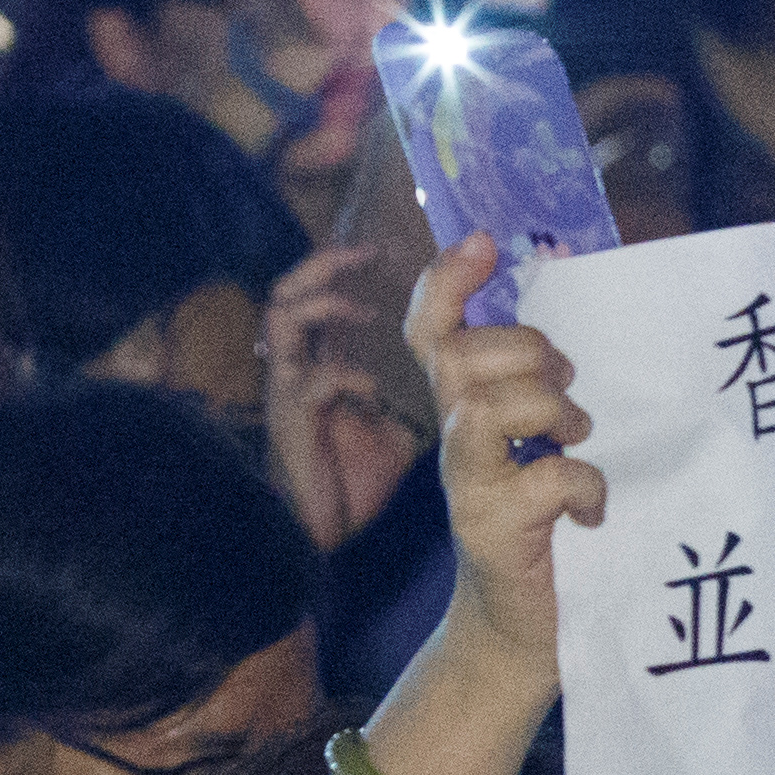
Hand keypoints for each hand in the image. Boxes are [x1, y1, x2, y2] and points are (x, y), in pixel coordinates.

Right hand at [262, 243, 422, 551]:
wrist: (327, 528)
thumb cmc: (359, 474)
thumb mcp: (403, 419)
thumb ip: (432, 386)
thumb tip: (494, 364)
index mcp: (326, 359)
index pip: (322, 298)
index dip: (340, 265)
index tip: (381, 246)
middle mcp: (300, 365)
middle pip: (287, 292)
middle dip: (323, 265)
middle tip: (365, 252)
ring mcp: (290, 392)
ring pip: (281, 318)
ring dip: (325, 303)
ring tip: (361, 304)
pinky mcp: (291, 424)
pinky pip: (309, 383)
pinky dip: (342, 374)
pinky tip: (371, 385)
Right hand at [413, 238, 602, 696]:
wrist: (527, 634)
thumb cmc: (551, 530)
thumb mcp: (548, 447)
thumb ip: (553, 389)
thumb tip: (590, 318)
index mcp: (467, 412)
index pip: (433, 330)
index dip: (447, 282)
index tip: (482, 241)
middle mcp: (455, 441)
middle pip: (461, 356)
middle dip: (528, 353)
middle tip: (571, 388)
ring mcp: (467, 486)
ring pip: (488, 406)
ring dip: (553, 412)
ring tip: (579, 443)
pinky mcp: (495, 529)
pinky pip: (546, 479)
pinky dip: (584, 487)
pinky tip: (591, 512)